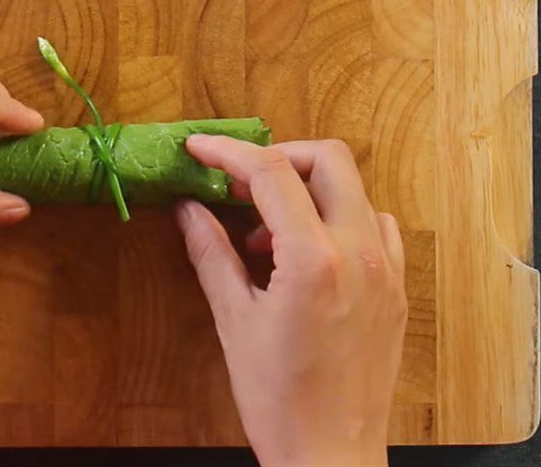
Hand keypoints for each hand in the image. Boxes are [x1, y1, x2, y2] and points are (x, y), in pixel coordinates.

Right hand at [176, 137, 406, 466]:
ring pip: (353, 188)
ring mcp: (386, 267)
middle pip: (328, 158)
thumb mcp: (233, 320)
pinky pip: (375, 224)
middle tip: (242, 184)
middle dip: (279, 156)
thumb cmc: (276, 396)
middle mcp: (359, 252)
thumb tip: (187, 207)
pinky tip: (310, 249)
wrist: (333, 456)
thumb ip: (210, 252)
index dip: (229, 151)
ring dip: (307, 189)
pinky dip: (339, 217)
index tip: (199, 148)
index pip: (271, 172)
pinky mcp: (397, 286)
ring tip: (268, 232)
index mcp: (313, 259)